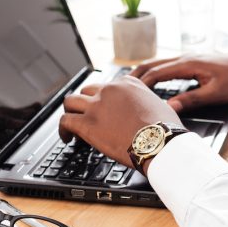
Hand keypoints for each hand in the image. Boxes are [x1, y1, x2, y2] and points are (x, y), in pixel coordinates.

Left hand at [58, 76, 181, 167]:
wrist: (159, 142)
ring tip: (71, 125)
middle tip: (86, 115)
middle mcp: (110, 90)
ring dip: (70, 112)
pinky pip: (65, 121)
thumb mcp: (159, 104)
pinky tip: (67, 138)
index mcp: (127, 83)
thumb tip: (148, 108)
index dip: (102, 99)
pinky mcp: (87, 124)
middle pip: (87, 90)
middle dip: (85, 103)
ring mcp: (97, 106)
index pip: (107, 86)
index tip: (103, 109)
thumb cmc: (164, 128)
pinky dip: (63, 129)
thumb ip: (147, 102)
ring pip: (70, 101)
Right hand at [130, 47, 227, 112]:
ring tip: (126, 87)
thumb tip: (170, 107)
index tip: (125, 95)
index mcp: (189, 64)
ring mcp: (187, 58)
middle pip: (152, 65)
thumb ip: (191, 99)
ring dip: (142, 74)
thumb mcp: (215, 93)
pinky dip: (153, 73)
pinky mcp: (190, 62)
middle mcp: (185, 58)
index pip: (157, 72)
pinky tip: (148, 83)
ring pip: (157, 64)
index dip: (140, 84)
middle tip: (117, 90)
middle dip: (134, 76)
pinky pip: (166, 66)